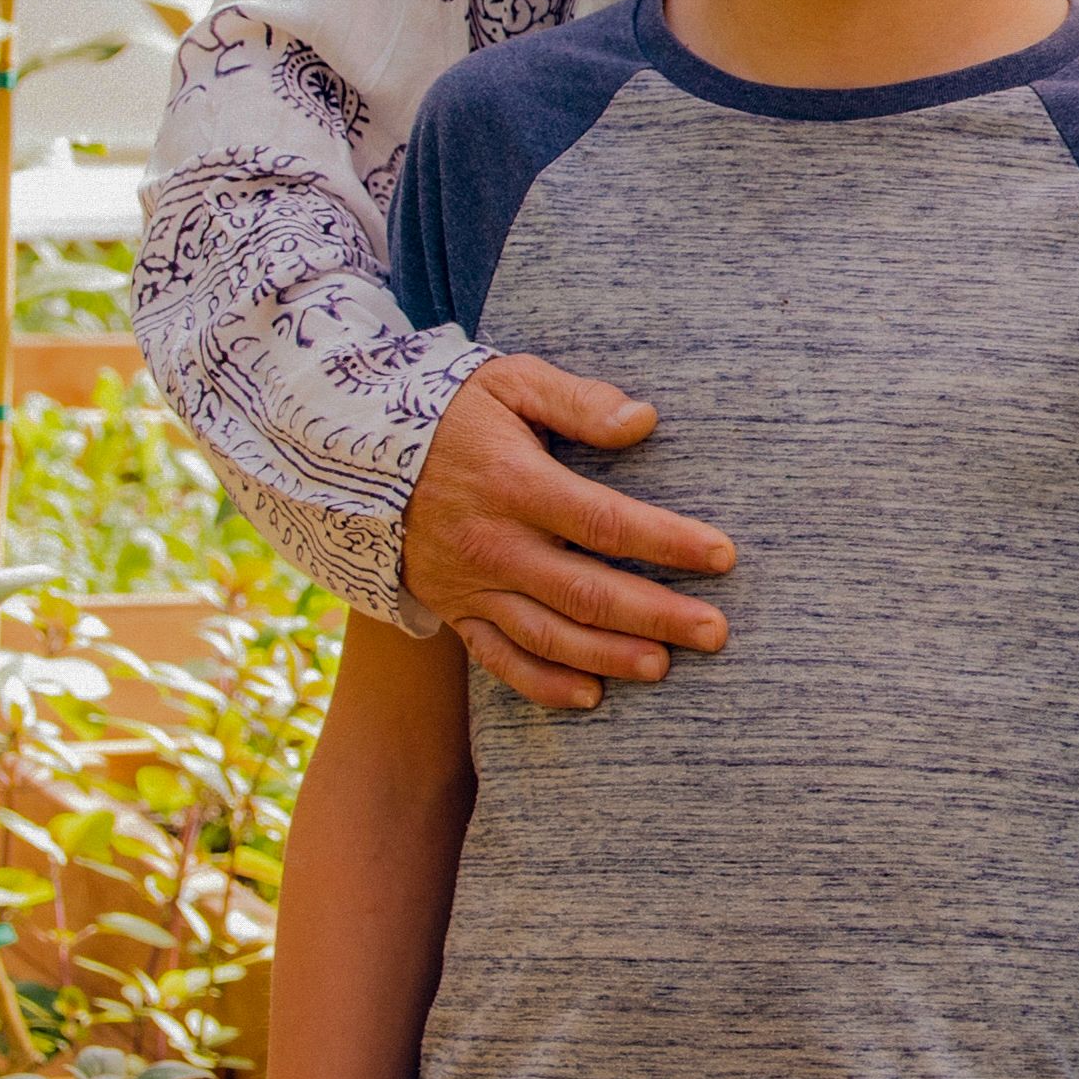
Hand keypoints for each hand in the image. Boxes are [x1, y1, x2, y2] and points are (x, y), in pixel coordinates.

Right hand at [398, 352, 733, 710]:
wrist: (355, 452)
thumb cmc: (453, 412)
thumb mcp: (510, 382)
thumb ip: (578, 399)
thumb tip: (644, 420)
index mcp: (514, 482)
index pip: (604, 520)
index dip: (665, 541)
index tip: (722, 555)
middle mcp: (493, 542)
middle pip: (585, 590)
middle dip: (656, 614)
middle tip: (715, 632)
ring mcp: (471, 584)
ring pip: (548, 633)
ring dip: (608, 655)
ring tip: (664, 667)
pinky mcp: (454, 610)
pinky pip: (498, 659)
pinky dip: (543, 684)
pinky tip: (591, 697)